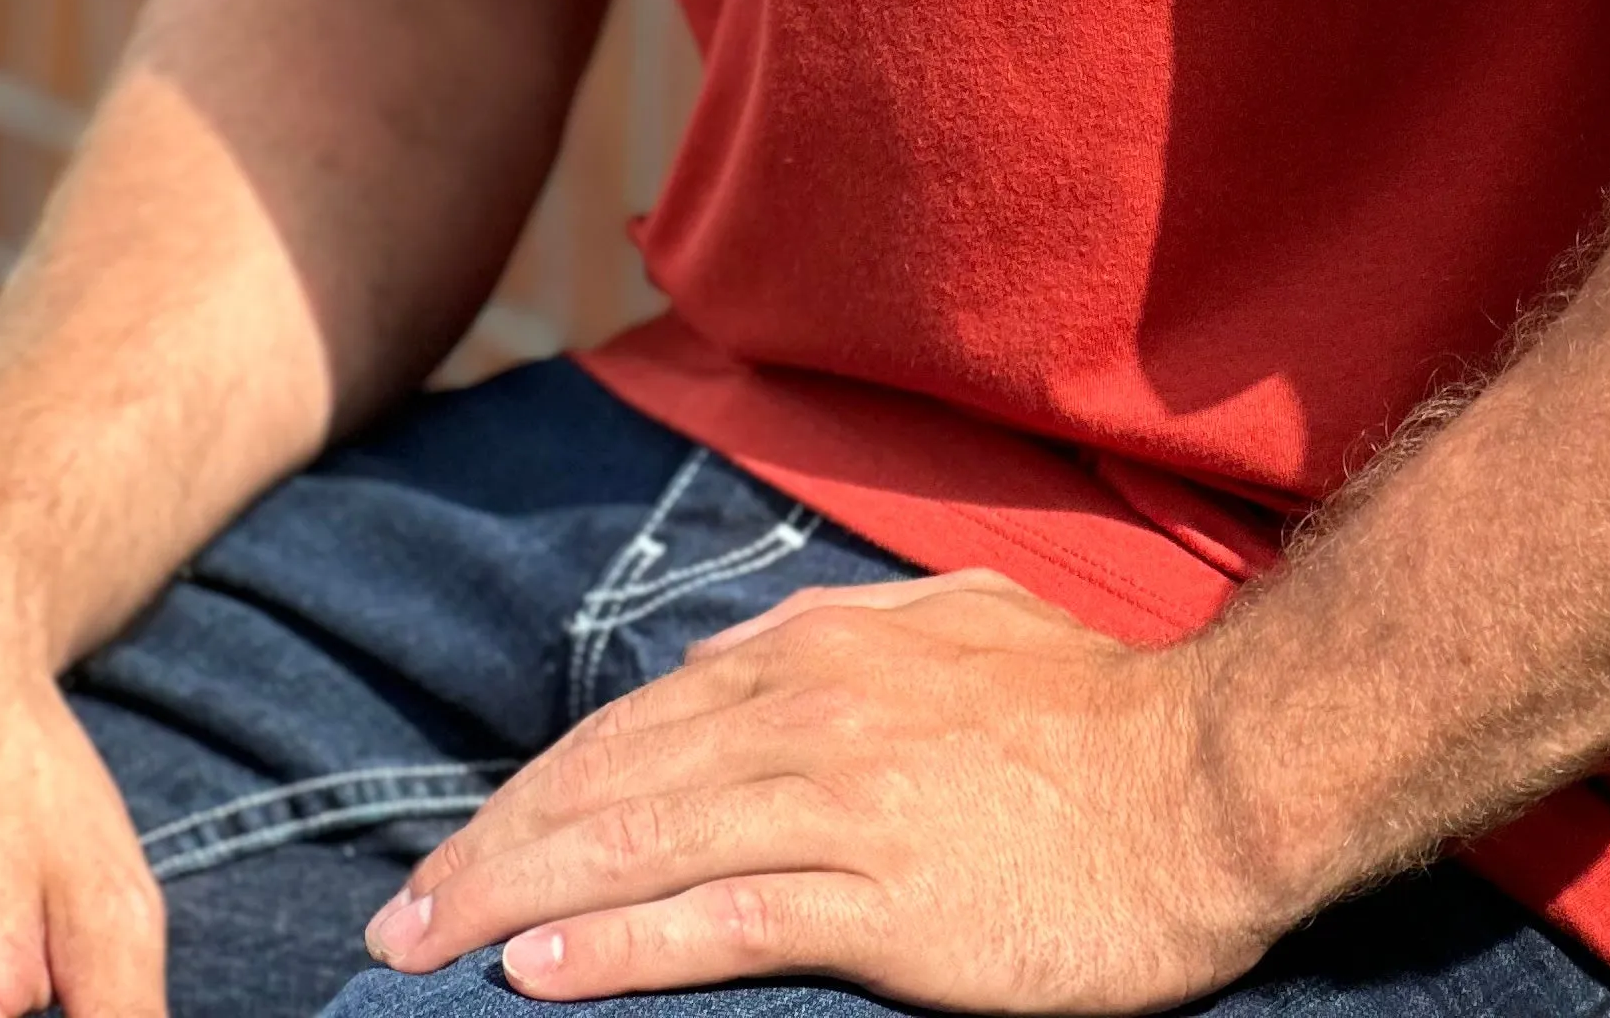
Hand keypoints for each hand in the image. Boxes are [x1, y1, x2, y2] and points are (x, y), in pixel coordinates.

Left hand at [364, 570, 1295, 1013]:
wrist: (1212, 777)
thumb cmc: (1095, 724)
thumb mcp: (958, 635)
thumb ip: (857, 643)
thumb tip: (774, 656)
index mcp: (824, 649)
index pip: (635, 724)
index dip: (536, 792)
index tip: (460, 852)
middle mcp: (812, 708)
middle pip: (609, 784)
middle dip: (488, 853)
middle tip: (396, 925)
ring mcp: (843, 799)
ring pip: (637, 847)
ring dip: (513, 900)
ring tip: (427, 951)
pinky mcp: (882, 896)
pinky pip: (719, 922)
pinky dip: (617, 948)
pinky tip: (542, 975)